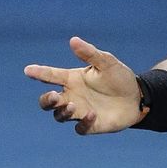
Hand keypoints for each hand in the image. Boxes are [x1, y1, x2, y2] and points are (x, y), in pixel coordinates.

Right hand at [24, 36, 143, 134]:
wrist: (138, 97)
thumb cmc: (120, 78)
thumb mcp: (107, 63)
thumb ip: (90, 53)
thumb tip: (73, 40)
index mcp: (73, 79)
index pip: (52, 76)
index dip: (40, 72)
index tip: (28, 69)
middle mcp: (73, 96)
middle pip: (48, 102)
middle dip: (46, 100)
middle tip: (54, 96)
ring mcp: (80, 112)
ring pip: (59, 116)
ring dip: (63, 111)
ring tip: (73, 104)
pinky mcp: (90, 125)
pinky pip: (80, 128)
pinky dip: (83, 122)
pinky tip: (92, 114)